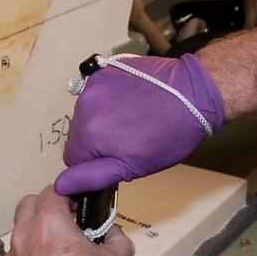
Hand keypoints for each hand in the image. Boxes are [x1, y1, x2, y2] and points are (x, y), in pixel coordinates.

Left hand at [4, 185, 134, 255]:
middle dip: (46, 207)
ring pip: (20, 234)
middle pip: (28, 205)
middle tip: (65, 222)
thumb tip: (115, 233)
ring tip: (57, 252)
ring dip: (35, 234)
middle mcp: (23, 238)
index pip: (52, 191)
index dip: (67, 194)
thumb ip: (116, 240)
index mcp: (48, 225)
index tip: (78, 204)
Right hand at [55, 53, 224, 195]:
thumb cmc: (169, 134)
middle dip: (96, 141)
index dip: (95, 163)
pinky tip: (130, 102)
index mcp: (87, 134)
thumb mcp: (131, 167)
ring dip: (101, 120)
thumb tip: (61, 185)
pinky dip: (107, 100)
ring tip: (131, 119)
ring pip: (85, 115)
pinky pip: (94, 94)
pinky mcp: (104, 70)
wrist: (195, 93)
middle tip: (128, 139)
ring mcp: (93, 84)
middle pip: (77, 135)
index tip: (118, 157)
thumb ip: (92, 176)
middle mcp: (84, 106)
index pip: (72, 159)